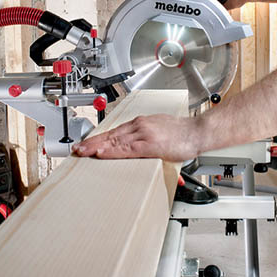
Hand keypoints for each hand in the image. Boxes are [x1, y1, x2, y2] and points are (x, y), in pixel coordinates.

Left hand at [73, 114, 204, 162]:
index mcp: (141, 123)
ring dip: (97, 147)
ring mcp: (144, 134)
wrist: (198, 132)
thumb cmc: (183, 134)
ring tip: (84, 152)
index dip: (99, 137)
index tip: (87, 143)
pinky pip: (125, 149)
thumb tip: (138, 151)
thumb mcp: (160, 133)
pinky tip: (102, 153)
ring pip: (114, 141)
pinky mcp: (149, 145)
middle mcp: (140, 126)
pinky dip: (112, 151)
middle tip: (78, 148)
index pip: (115, 131)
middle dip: (92, 142)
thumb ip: (147, 142)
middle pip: (111, 134)